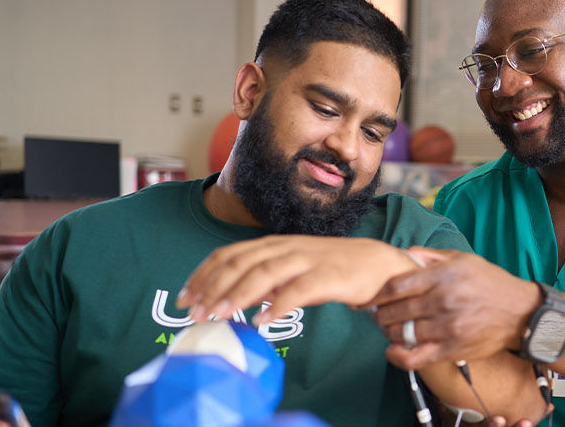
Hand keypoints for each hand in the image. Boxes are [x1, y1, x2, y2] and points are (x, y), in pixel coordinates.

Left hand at [177, 235, 417, 324]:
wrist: (379, 264)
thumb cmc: (332, 269)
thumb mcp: (291, 270)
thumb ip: (263, 279)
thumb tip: (231, 296)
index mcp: (273, 245)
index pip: (229, 254)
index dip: (203, 275)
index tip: (185, 298)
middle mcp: (286, 247)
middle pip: (240, 263)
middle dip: (212, 287)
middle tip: (193, 312)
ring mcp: (307, 259)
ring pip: (264, 273)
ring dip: (237, 295)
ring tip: (218, 315)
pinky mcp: (329, 276)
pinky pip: (299, 290)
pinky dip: (278, 305)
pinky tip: (262, 321)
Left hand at [365, 247, 540, 369]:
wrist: (521, 312)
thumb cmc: (491, 283)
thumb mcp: (463, 259)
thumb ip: (431, 256)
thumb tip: (404, 255)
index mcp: (442, 277)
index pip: (396, 286)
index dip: (377, 294)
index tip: (370, 298)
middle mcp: (442, 301)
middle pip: (395, 311)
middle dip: (379, 314)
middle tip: (376, 314)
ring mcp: (447, 327)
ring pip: (402, 333)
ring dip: (388, 332)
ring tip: (387, 328)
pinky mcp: (452, 349)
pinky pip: (415, 357)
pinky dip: (398, 355)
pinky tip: (393, 349)